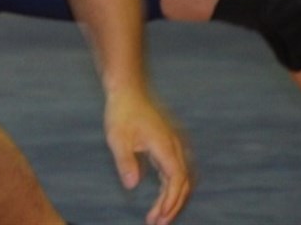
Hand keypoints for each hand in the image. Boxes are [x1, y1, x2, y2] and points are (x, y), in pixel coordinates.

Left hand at [104, 87, 191, 224]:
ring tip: (160, 214)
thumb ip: (125, 161)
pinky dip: (172, 186)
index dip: (169, 202)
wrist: (128, 89)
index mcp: (166, 146)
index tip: (157, 217)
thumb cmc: (122, 111)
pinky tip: (161, 195)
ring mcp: (174, 144)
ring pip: (183, 177)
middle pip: (183, 183)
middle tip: (158, 222)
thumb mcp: (117, 137)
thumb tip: (132, 185)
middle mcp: (175, 146)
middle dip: (173, 205)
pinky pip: (177, 169)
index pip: (176, 181)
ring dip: (174, 197)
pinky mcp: (169, 143)